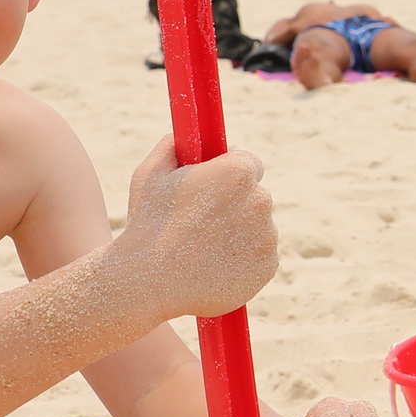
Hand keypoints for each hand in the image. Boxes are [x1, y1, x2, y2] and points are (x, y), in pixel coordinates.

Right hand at [117, 140, 277, 319]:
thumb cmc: (147, 225)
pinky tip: (213, 267)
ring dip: (238, 234)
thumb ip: (172, 147)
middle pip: (255, 196)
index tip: (214, 188)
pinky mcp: (268, 267)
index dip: (229, 175)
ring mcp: (267, 236)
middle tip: (201, 223)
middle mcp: (260, 200)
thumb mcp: (150, 174)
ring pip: (258, 228)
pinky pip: (259, 257)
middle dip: (234, 205)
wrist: (148, 282)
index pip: (249, 164)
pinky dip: (242, 262)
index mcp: (238, 172)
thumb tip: (183, 134)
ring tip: (201, 249)